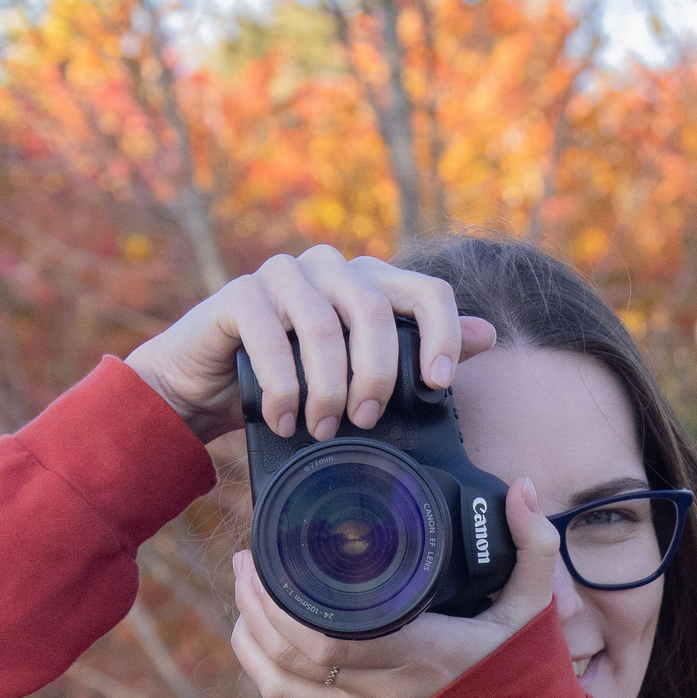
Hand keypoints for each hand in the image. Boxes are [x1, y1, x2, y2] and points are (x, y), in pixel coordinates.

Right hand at [123, 246, 498, 445]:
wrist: (210, 384)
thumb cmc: (296, 379)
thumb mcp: (362, 372)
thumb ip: (421, 351)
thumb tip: (486, 334)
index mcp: (371, 282)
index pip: (426, 290)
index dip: (442, 335)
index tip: (438, 386)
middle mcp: (332, 268)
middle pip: (374, 310)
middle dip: (376, 374)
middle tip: (366, 421)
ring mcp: (284, 275)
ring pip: (323, 326)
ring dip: (327, 388)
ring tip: (322, 429)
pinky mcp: (241, 293)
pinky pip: (271, 337)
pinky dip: (283, 388)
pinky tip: (284, 421)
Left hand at [228, 476, 564, 697]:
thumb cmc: (524, 680)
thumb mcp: (535, 612)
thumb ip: (533, 547)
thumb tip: (521, 488)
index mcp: (423, 654)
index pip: (330, 635)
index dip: (283, 600)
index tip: (270, 554)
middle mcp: (386, 690)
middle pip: (291, 654)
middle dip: (255, 604)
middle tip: (248, 559)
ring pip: (281, 684)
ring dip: (250, 639)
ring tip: (244, 592)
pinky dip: (265, 672)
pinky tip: (257, 641)